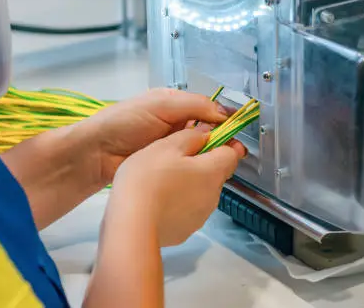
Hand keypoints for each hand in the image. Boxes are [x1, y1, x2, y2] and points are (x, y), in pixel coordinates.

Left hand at [82, 88, 236, 186]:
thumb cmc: (123, 122)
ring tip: (225, 161)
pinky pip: (190, 164)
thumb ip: (193, 105)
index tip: (239, 129)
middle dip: (222, 139)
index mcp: (176, 104)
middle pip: (209, 130)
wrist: (95, 154)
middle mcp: (177, 124)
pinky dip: (200, 167)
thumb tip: (223, 113)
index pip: (209, 109)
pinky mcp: (168, 165)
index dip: (225, 118)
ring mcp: (173, 146)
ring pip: (202, 148)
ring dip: (212, 154)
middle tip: (235, 150)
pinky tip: (208, 171)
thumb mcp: (160, 104)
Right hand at [106, 127, 241, 246]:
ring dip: (188, 183)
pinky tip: (157, 199)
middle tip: (175, 157)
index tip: (209, 138)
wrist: (131, 225)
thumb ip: (191, 137)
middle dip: (200, 163)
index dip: (222, 142)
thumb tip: (204, 134)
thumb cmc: (147, 183)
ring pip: (200, 191)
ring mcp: (200, 215)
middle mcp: (213, 195)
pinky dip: (177, 203)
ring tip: (161, 179)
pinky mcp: (185, 229)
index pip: (232, 152)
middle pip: (216, 172)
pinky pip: (187, 210)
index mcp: (213, 171)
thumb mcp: (167, 146)